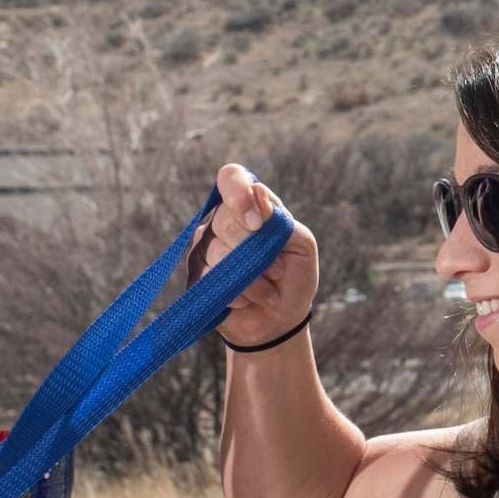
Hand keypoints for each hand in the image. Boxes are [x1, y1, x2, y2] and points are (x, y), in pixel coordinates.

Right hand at [196, 162, 319, 354]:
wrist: (282, 319)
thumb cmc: (293, 276)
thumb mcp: (302, 246)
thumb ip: (281, 220)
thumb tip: (257, 192)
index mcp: (249, 205)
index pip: (231, 178)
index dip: (239, 195)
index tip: (259, 224)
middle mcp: (222, 221)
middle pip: (224, 221)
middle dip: (254, 251)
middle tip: (277, 269)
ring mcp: (205, 248)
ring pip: (218, 255)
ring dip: (252, 279)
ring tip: (268, 290)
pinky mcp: (196, 278)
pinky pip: (211, 281)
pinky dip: (239, 295)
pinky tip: (248, 300)